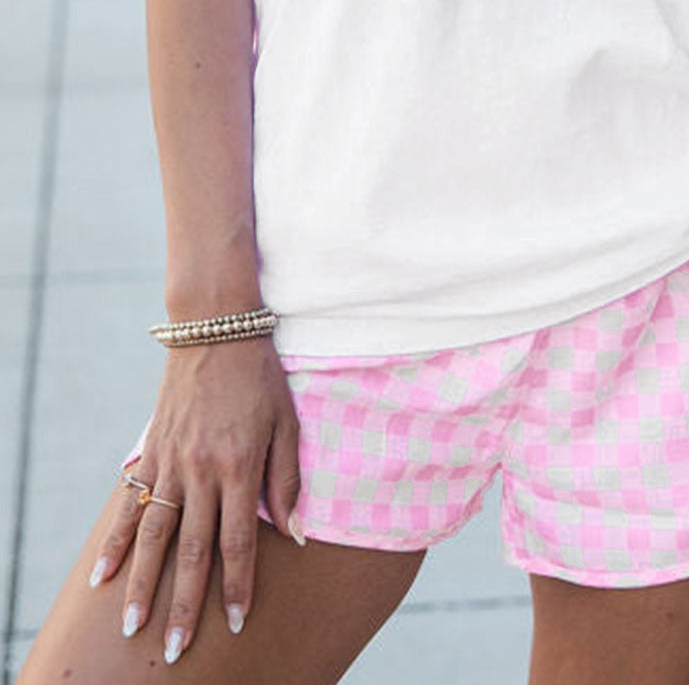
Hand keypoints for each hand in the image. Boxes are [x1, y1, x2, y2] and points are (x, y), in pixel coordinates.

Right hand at [90, 335, 304, 663]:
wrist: (215, 327)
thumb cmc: (261, 375)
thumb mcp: (287, 421)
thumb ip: (288, 480)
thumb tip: (296, 534)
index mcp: (241, 465)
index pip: (240, 541)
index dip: (239, 585)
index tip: (238, 622)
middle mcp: (203, 470)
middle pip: (192, 550)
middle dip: (186, 604)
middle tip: (176, 650)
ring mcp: (172, 461)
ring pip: (155, 535)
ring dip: (145, 586)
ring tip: (135, 628)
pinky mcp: (151, 451)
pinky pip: (132, 504)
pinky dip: (117, 542)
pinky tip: (103, 576)